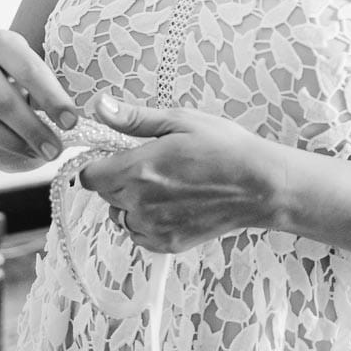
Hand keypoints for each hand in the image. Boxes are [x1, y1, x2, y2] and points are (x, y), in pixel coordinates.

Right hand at [0, 29, 77, 170]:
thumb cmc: (15, 70)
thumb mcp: (33, 66)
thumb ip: (46, 90)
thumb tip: (67, 124)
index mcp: (2, 43)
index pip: (29, 72)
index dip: (52, 99)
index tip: (70, 122)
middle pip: (3, 102)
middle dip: (33, 130)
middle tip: (54, 150)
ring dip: (11, 143)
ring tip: (34, 152)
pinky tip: (5, 145)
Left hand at [78, 96, 280, 253]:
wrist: (260, 185)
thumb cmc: (227, 148)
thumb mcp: (182, 121)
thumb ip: (134, 118)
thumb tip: (99, 106)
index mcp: (139, 169)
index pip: (90, 176)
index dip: (100, 163)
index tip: (117, 156)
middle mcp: (140, 202)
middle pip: (105, 194)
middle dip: (120, 179)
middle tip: (154, 165)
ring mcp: (152, 227)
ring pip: (121, 215)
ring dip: (132, 202)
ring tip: (166, 186)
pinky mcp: (166, 244)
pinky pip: (139, 233)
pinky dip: (147, 221)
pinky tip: (173, 204)